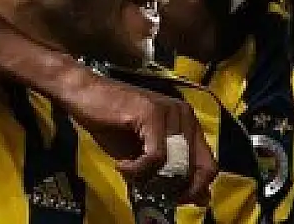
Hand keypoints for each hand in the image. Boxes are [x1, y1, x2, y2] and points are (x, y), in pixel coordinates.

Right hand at [65, 72, 216, 204]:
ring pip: (176, 164)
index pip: (209, 165)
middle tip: (145, 187)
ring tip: (130, 172)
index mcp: (189, 125)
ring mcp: (171, 112)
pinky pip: (156, 157)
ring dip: (150, 179)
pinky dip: (138, 170)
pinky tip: (122, 165)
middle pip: (196, 168)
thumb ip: (172, 175)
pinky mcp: (152, 113)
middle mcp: (185, 116)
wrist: (84, 94)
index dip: (195, 189)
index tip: (173, 199)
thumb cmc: (112, 124)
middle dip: (171, 188)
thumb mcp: (144, 156)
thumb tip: (201, 200)